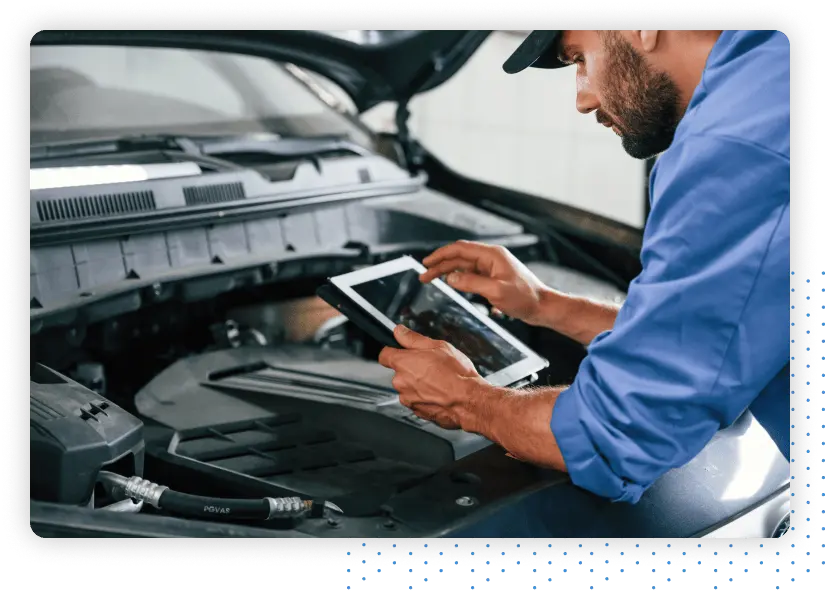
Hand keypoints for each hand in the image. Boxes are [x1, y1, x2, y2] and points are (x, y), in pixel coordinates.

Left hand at [377, 325, 488, 430]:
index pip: (384, 355)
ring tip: (439, 381)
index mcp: (402, 363)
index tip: (402, 352)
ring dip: (419, 385)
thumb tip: (399, 331)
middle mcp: (400, 382)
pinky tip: (440, 393)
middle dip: (412, 369)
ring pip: (408, 388)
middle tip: (431, 367)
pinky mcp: (417, 412)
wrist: (469, 400)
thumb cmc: (456, 373)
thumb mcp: (437, 346)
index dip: (393, 352)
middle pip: (399, 373)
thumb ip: (413, 338)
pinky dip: (426, 398)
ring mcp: (408, 399)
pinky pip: (417, 401)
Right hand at [419, 240, 550, 325]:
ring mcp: (492, 267)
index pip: (460, 249)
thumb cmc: (525, 298)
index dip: (440, 255)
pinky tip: (451, 284)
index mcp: (492, 255)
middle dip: (440, 265)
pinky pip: (471, 274)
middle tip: (423, 275)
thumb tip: (451, 278)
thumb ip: (471, 283)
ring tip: (431, 279)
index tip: (426, 263)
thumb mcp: (496, 291)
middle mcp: (491, 258)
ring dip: (447, 272)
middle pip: (459, 257)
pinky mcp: (494, 277)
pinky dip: (459, 278)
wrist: (542, 306)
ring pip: (464, 266)